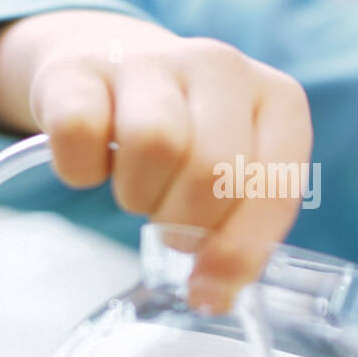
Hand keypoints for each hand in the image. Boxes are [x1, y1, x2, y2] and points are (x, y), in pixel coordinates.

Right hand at [0, 10, 312, 313]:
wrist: (118, 64)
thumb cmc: (190, 137)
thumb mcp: (235, 179)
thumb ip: (240, 234)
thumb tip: (212, 297)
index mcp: (279, 100)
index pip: (273, 187)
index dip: (239, 250)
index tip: (209, 287)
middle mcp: (221, 66)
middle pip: (210, 168)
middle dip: (184, 220)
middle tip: (169, 220)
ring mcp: (149, 59)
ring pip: (153, 141)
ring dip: (138, 192)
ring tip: (138, 188)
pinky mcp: (79, 68)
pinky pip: (79, 132)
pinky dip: (80, 170)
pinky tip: (95, 163)